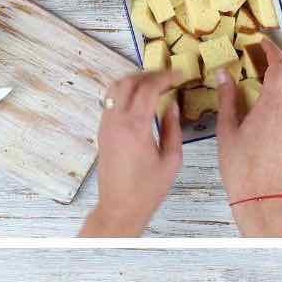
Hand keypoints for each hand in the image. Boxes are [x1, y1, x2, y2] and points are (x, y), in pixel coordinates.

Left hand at [79, 71, 182, 236]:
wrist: (119, 207)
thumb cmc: (147, 189)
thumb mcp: (171, 160)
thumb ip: (173, 129)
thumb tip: (173, 106)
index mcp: (135, 127)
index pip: (148, 88)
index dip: (165, 77)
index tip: (179, 75)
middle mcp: (116, 122)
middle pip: (128, 81)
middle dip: (149, 74)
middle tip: (167, 77)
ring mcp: (105, 126)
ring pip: (115, 89)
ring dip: (134, 81)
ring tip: (154, 85)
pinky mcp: (102, 132)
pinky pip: (110, 102)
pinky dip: (125, 94)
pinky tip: (140, 100)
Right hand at [214, 39, 281, 236]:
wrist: (259, 193)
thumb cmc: (239, 164)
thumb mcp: (227, 129)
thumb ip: (227, 98)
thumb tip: (224, 74)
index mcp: (272, 105)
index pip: (279, 66)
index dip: (271, 49)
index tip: (260, 41)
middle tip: (266, 54)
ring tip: (262, 76)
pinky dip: (281, 96)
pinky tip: (263, 104)